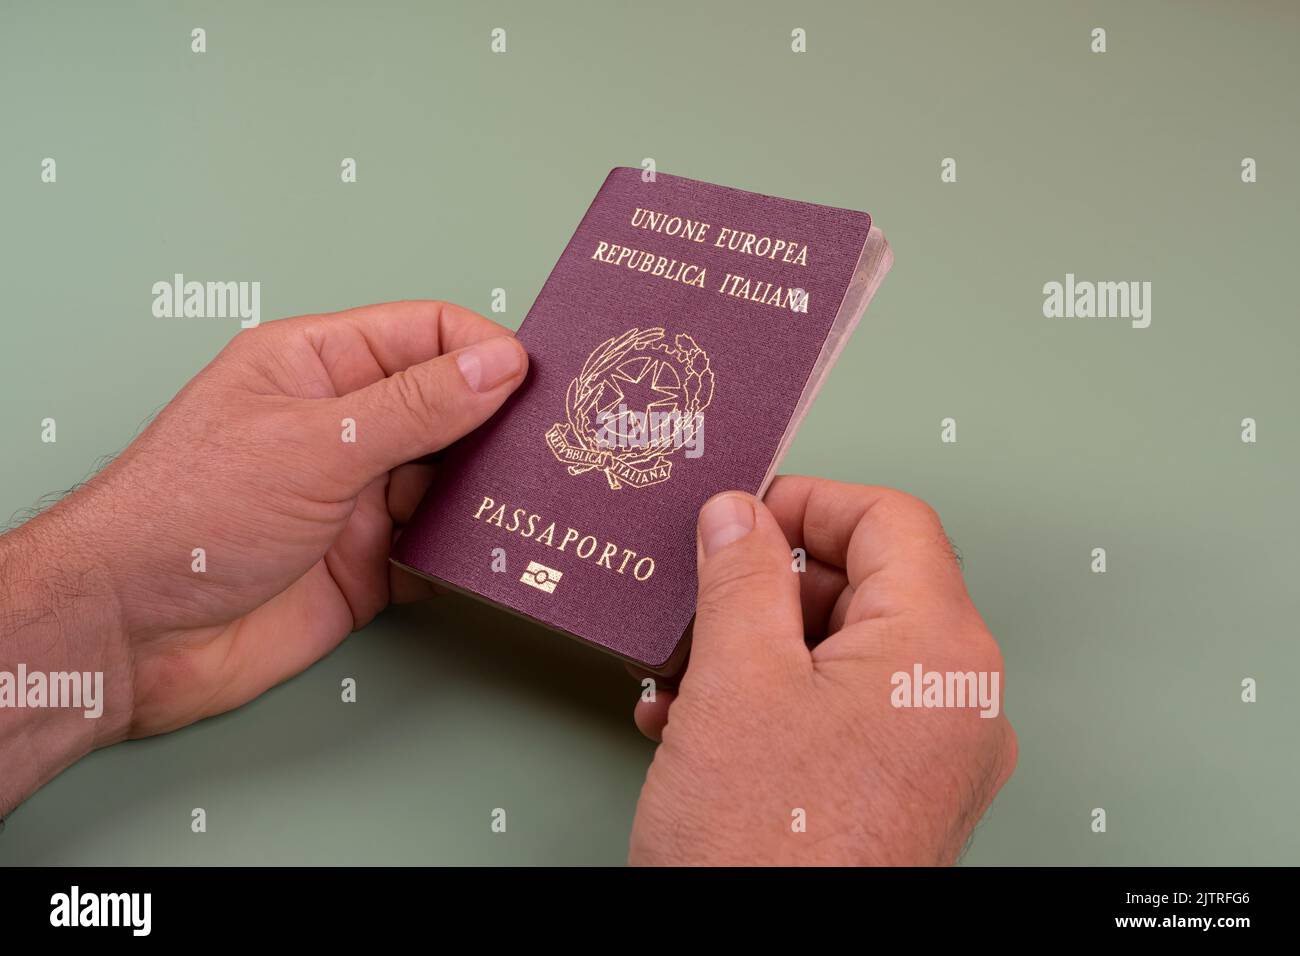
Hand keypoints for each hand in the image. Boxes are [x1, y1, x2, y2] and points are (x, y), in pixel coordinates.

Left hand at [0, 301, 526, 808]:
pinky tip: (499, 552)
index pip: (423, 334)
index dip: (483, 350)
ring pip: (451, 481)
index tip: (535, 380)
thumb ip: (415, 406)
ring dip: (490, 491)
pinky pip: (440, 548)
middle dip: (498, 423)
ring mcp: (358, 499)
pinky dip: (471, 552)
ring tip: (538, 498)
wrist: (132, 637)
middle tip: (555, 441)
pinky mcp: (370, 565)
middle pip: (448, 407)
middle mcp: (344, 429)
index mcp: (318, 368)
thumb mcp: (316, 443)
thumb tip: (498, 365)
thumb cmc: (187, 515)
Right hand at [629, 477, 1016, 864]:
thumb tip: (739, 514)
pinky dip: (774, 701)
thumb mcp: (738, 680)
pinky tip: (701, 722)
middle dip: (766, 589)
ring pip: (843, 655)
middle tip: (698, 600)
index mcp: (941, 652)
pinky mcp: (899, 797)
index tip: (743, 512)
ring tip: (683, 677)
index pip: (892, 522)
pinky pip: (842, 714)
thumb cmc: (769, 851)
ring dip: (755, 650)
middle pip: (866, 588)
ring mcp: (932, 756)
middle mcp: (957, 700)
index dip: (810, 502)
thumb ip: (741, 576)